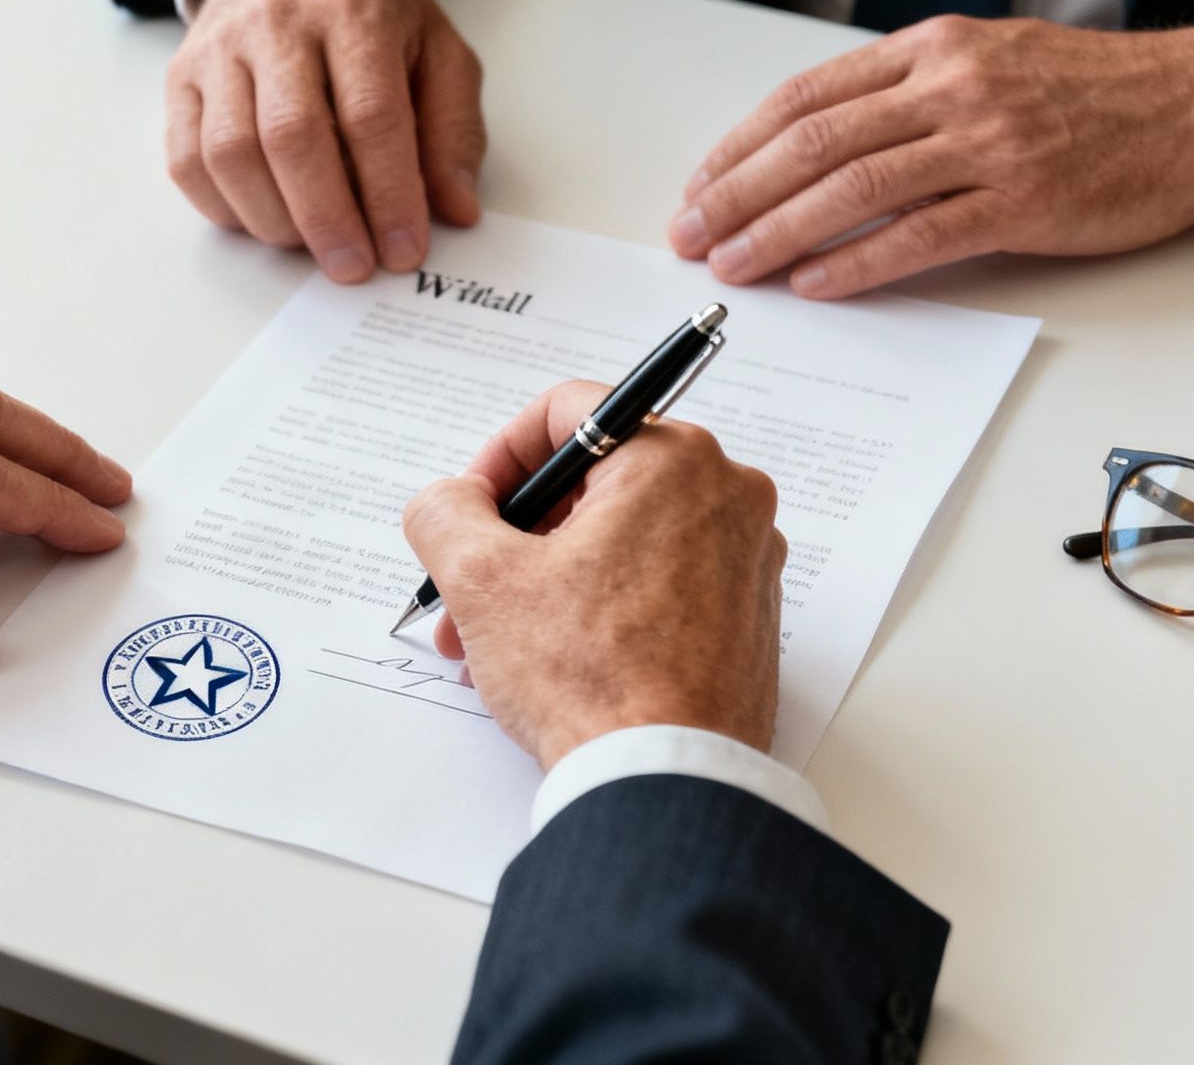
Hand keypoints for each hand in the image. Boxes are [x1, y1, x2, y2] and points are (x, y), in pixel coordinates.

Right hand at [166, 0, 485, 283]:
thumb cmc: (369, 15)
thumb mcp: (437, 52)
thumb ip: (453, 132)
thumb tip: (455, 208)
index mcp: (355, 12)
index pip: (370, 116)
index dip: (389, 195)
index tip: (404, 248)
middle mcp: (279, 23)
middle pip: (293, 137)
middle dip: (327, 219)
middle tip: (353, 266)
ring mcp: (221, 49)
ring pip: (231, 154)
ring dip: (274, 221)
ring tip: (311, 246)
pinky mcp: (183, 77)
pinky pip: (187, 160)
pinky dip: (224, 209)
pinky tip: (264, 220)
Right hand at [400, 382, 785, 769]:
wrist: (668, 781)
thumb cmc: (590, 679)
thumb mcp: (481, 580)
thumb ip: (446, 511)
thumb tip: (450, 499)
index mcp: (675, 461)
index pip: (568, 413)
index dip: (499, 457)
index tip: (470, 509)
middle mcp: (728, 496)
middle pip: (595, 481)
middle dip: (518, 535)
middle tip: (469, 587)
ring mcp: (746, 560)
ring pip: (623, 537)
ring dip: (549, 576)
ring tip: (494, 641)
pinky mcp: (747, 617)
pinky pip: (660, 582)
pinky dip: (602, 605)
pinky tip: (553, 660)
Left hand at [669, 17, 1193, 299]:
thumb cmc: (1094, 91)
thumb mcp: (988, 59)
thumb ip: (906, 93)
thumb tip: (818, 146)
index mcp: (933, 46)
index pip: (806, 97)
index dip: (739, 146)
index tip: (700, 187)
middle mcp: (951, 85)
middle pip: (813, 143)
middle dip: (736, 194)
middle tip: (691, 236)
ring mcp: (987, 142)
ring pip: (853, 190)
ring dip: (778, 233)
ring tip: (733, 267)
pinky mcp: (1023, 201)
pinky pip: (919, 235)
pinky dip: (856, 264)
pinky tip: (813, 285)